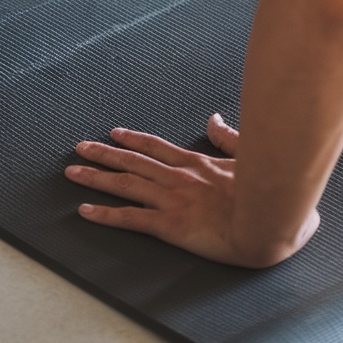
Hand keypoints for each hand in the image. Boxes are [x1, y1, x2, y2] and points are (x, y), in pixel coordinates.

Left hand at [64, 112, 285, 266]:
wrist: (271, 221)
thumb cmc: (268, 194)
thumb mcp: (250, 157)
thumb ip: (229, 138)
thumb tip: (213, 119)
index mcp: (196, 163)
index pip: (155, 147)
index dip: (132, 140)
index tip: (114, 134)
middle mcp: (178, 177)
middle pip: (132, 160)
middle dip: (103, 153)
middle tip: (79, 147)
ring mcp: (172, 199)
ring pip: (125, 183)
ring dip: (96, 176)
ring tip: (72, 171)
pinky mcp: (171, 224)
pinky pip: (131, 218)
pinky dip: (105, 214)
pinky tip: (84, 211)